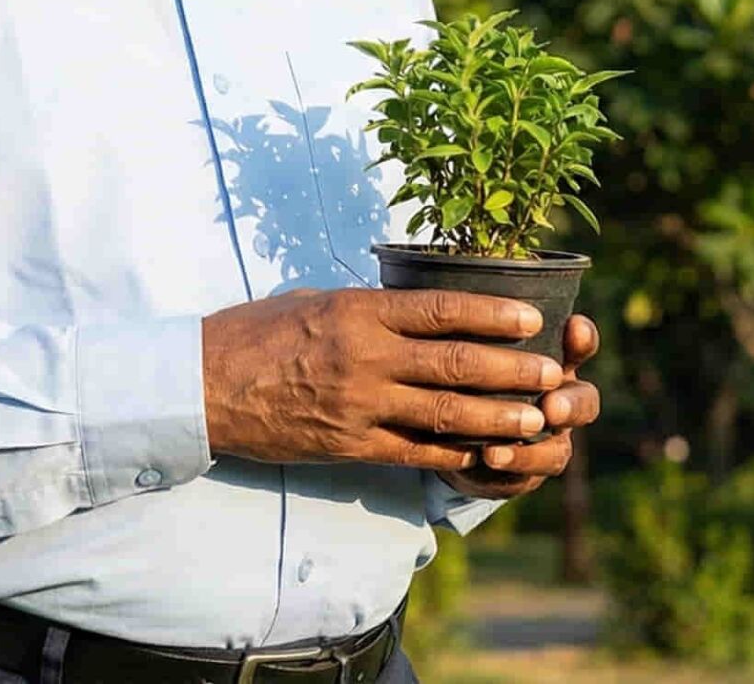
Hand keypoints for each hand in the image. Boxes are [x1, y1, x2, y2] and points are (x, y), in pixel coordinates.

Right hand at [202, 289, 565, 472]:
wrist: (200, 385)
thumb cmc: (255, 332)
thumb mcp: (315, 300)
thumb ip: (368, 308)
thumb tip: (415, 305)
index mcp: (358, 312)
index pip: (441, 309)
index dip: (494, 314)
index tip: (532, 318)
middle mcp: (365, 357)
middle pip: (455, 363)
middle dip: (512, 369)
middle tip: (553, 372)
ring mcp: (359, 405)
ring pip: (444, 412)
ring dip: (497, 416)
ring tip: (537, 418)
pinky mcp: (349, 444)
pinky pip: (414, 451)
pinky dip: (453, 452)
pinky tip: (485, 452)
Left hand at [436, 313, 599, 500]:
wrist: (452, 427)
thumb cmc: (468, 369)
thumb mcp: (472, 339)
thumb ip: (479, 322)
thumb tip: (461, 275)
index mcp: (550, 360)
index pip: (579, 344)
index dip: (582, 338)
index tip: (574, 328)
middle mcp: (557, 399)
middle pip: (584, 401)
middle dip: (571, 404)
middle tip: (551, 405)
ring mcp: (546, 440)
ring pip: (560, 445)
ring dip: (538, 444)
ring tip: (509, 444)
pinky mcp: (527, 470)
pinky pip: (530, 472)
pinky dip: (512, 462)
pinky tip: (490, 455)